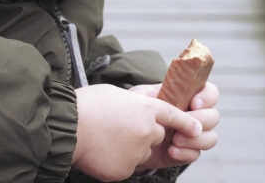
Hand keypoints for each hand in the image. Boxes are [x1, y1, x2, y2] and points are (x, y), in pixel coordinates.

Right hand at [72, 84, 201, 181]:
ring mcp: (138, 151)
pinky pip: (127, 167)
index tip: (197, 127)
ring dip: (129, 149)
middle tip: (119, 129)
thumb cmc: (86, 106)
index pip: (173, 115)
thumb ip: (136, 103)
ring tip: (105, 140)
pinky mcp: (126, 169)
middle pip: (157, 136)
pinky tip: (101, 153)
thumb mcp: (116, 94)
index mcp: (146, 108)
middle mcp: (148, 130)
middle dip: (143, 134)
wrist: (68, 127)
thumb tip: (143, 106)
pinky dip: (117, 162)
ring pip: (141, 152)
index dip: (186, 122)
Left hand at [130, 81, 219, 169]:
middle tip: (180, 125)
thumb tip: (165, 93)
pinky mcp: (187, 152)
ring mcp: (193, 135)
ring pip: (210, 138)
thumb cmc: (138, 111)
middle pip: (214, 117)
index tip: (193, 104)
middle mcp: (196, 115)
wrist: (130, 137)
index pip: (211, 93)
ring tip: (174, 140)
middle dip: (200, 121)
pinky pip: (196, 154)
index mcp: (189, 96)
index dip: (207, 98)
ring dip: (195, 140)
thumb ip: (154, 93)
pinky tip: (171, 151)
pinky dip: (185, 153)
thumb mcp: (142, 98)